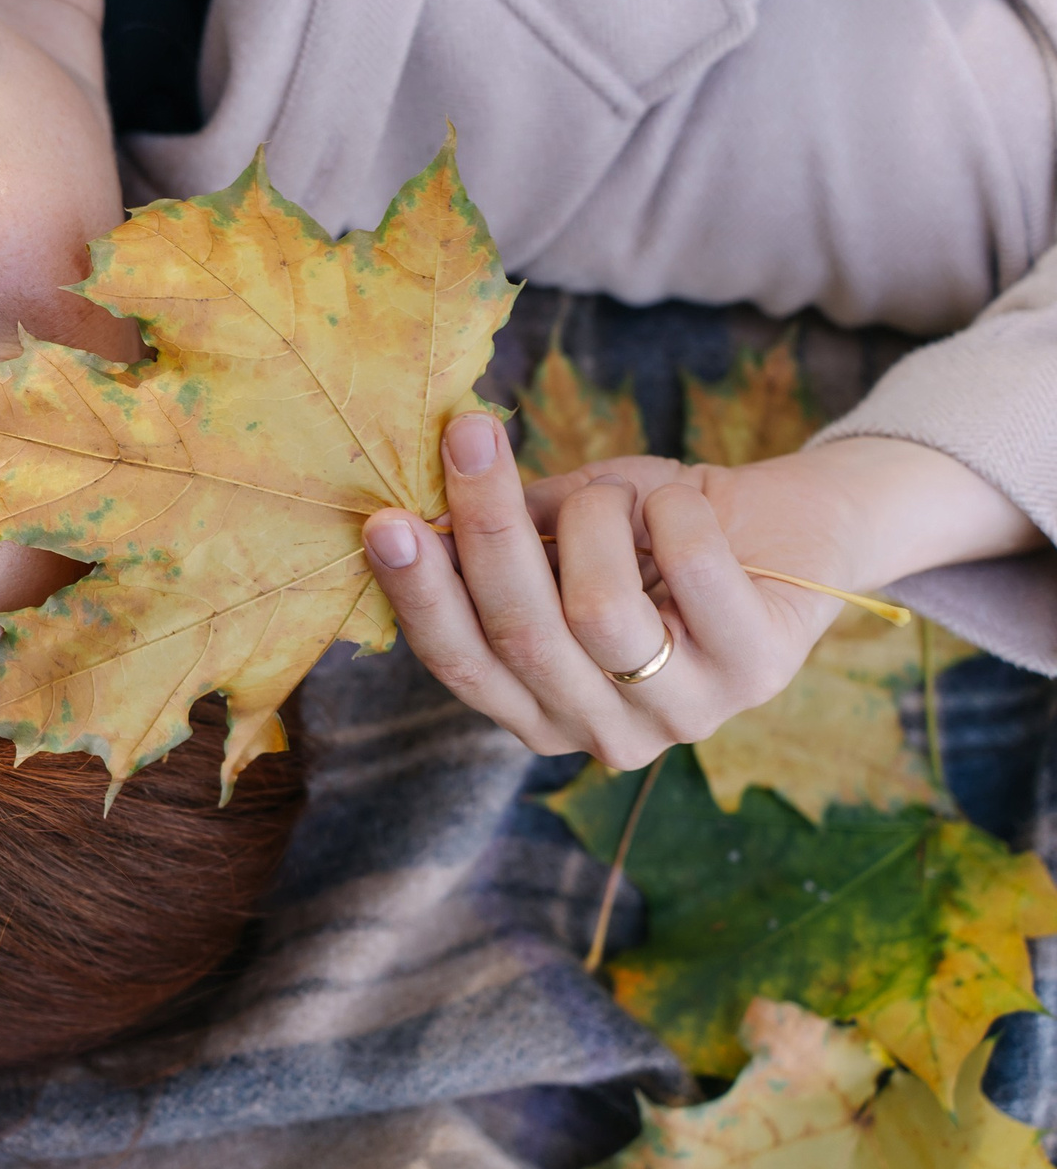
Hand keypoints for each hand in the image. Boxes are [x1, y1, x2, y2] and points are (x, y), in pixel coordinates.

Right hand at [358, 413, 1039, 767]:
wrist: (783, 529)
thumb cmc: (653, 532)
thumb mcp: (564, 533)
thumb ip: (503, 538)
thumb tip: (419, 513)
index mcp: (539, 709)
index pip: (459, 663)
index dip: (419, 594)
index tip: (385, 520)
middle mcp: (605, 733)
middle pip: (520, 636)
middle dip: (487, 528)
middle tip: (468, 435)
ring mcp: (685, 715)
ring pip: (598, 612)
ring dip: (597, 518)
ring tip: (616, 492)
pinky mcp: (757, 673)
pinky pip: (689, 573)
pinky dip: (673, 512)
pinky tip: (682, 502)